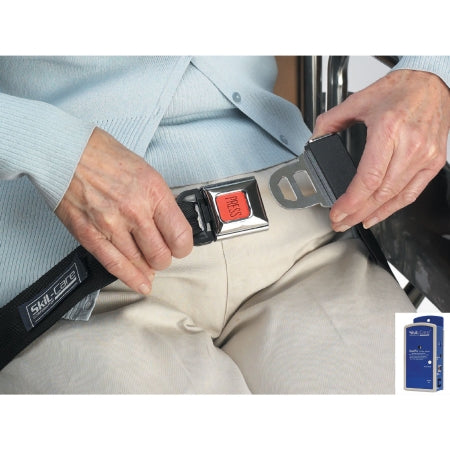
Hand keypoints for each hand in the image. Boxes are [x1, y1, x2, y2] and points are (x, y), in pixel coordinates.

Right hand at [55, 127, 192, 293]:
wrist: (64, 151)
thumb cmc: (103, 155)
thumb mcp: (145, 171)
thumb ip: (158, 201)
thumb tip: (168, 225)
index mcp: (153, 192)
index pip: (180, 235)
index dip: (183, 246)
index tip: (180, 246)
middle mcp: (135, 210)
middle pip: (161, 255)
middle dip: (164, 257)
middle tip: (160, 252)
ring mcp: (111, 225)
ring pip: (141, 263)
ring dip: (148, 266)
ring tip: (149, 265)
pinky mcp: (90, 235)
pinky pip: (115, 265)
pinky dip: (130, 278)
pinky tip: (140, 284)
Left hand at [312, 69, 449, 231]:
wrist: (431, 82)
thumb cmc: (400, 89)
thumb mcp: (358, 100)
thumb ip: (331, 121)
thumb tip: (315, 138)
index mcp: (389, 129)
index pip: (368, 178)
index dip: (350, 201)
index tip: (336, 211)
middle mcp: (410, 144)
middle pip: (380, 192)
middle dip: (356, 212)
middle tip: (339, 221)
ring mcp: (425, 155)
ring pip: (395, 196)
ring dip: (372, 214)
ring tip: (354, 221)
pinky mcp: (434, 162)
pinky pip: (412, 193)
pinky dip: (393, 208)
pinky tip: (378, 214)